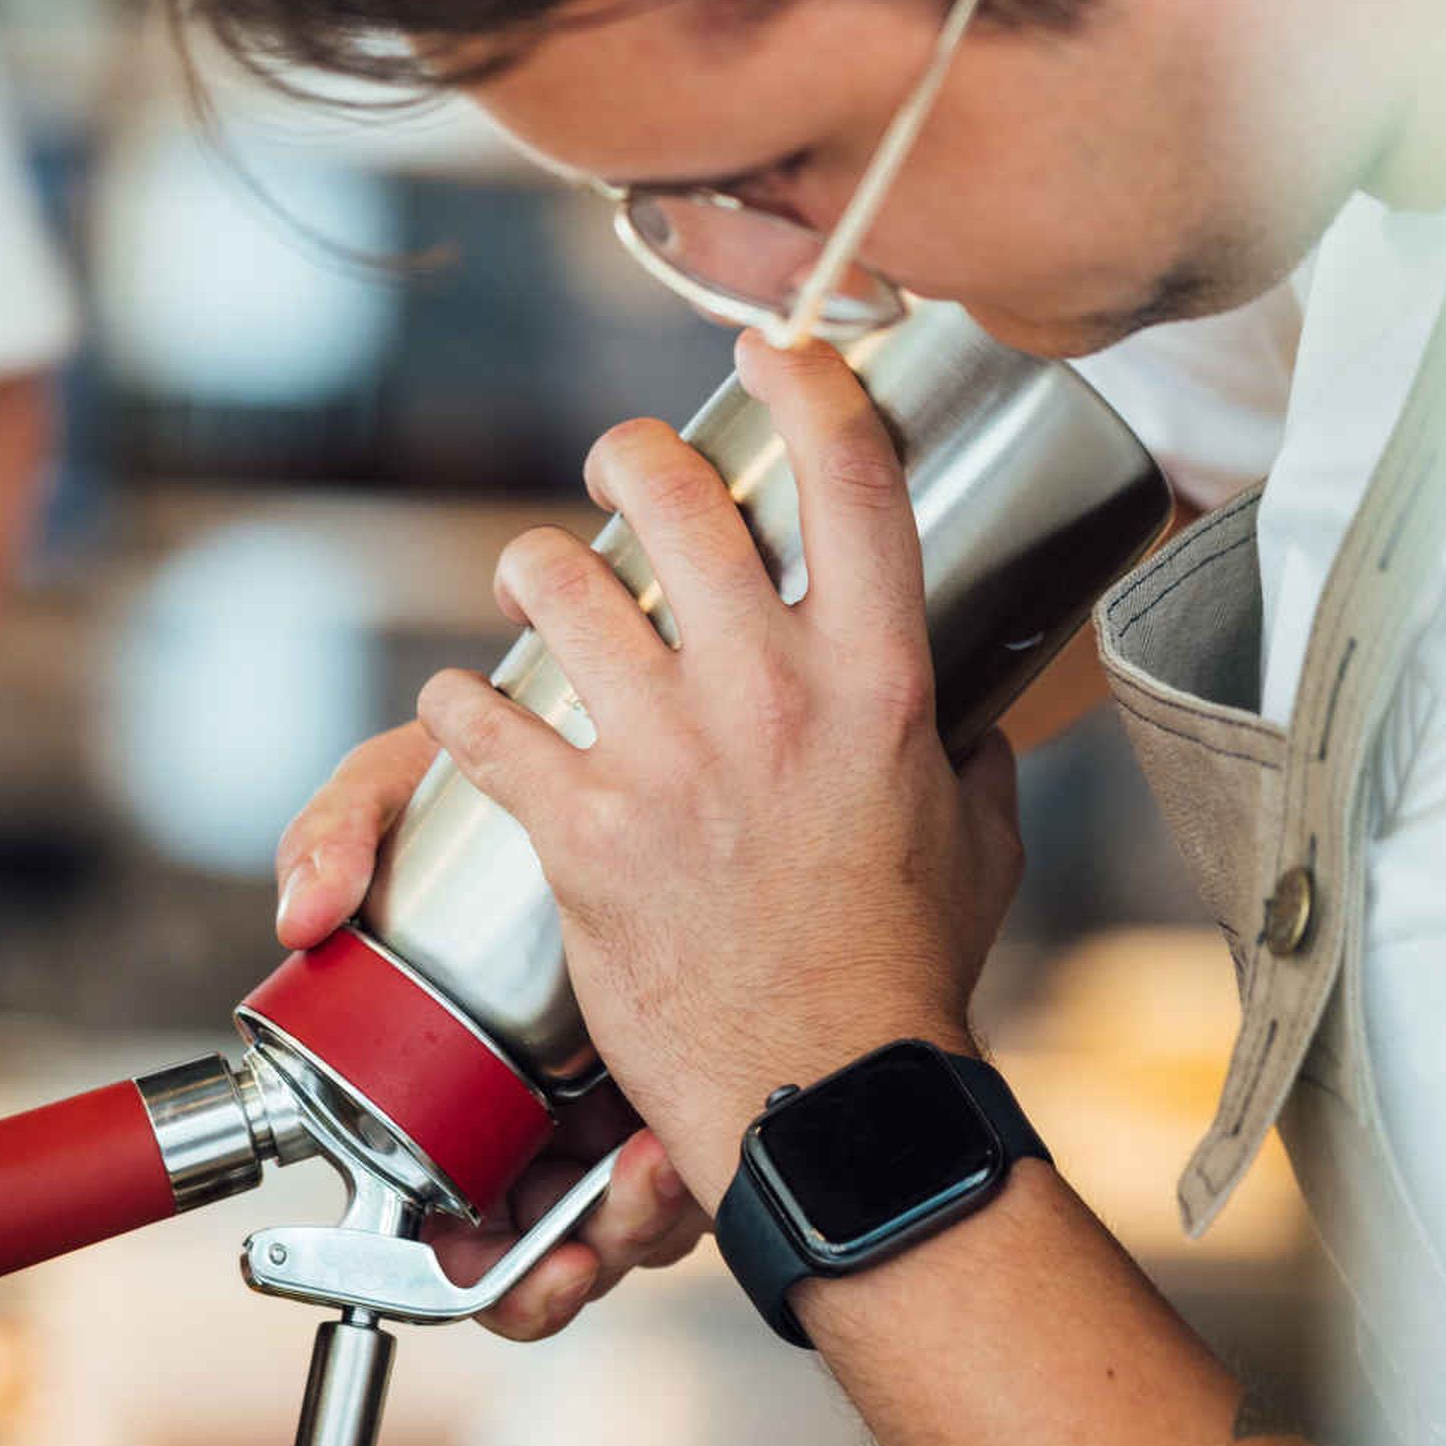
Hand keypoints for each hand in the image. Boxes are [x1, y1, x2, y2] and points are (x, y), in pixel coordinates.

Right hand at [269, 728, 706, 1337]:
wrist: (625, 737)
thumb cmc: (493, 785)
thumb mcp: (402, 793)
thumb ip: (336, 833)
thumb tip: (300, 914)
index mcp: (463, 1088)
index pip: (462, 1226)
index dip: (478, 1270)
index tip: (489, 1258)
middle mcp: (549, 1112)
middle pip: (560, 1244)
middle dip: (577, 1260)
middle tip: (589, 1232)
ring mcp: (632, 1101)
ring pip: (643, 1224)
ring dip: (647, 1225)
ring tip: (654, 1173)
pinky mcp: (707, 1081)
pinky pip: (710, 1171)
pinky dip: (700, 1178)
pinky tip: (691, 1135)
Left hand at [416, 331, 1024, 1205]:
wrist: (831, 1094)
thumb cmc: (907, 973)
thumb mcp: (979, 840)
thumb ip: (968, 752)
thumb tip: (969, 706)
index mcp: (881, 683)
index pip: (852, 481)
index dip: (808, 386)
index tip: (773, 352)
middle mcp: (774, 697)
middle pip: (679, 500)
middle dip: (632, 457)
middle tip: (619, 466)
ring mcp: (673, 759)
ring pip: (562, 589)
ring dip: (536, 570)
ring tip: (534, 582)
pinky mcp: (587, 830)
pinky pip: (488, 722)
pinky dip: (465, 705)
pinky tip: (467, 704)